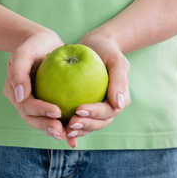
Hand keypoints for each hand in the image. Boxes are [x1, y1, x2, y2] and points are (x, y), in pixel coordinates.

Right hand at [2, 29, 74, 145]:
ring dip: (54, 130)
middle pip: (33, 119)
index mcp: (14, 91)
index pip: (26, 106)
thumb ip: (18, 71)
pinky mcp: (47, 102)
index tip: (58, 111)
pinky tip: (74, 134)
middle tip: (63, 132)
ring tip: (68, 136)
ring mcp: (35, 103)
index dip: (41, 111)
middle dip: (47, 127)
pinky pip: (54, 117)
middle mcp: (22, 100)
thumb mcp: (24, 52)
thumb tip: (19, 96)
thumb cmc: (33, 44)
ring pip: (42, 122)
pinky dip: (63, 125)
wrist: (43, 42)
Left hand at [62, 30, 130, 144]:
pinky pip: (77, 120)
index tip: (78, 109)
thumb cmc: (107, 51)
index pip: (108, 111)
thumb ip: (119, 81)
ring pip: (88, 126)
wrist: (95, 46)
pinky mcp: (84, 109)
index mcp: (119, 100)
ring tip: (64, 130)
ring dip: (77, 131)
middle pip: (99, 123)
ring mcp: (96, 111)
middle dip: (85, 126)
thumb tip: (118, 104)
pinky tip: (58, 130)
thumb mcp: (116, 61)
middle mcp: (109, 108)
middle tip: (70, 123)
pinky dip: (68, 128)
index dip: (94, 113)